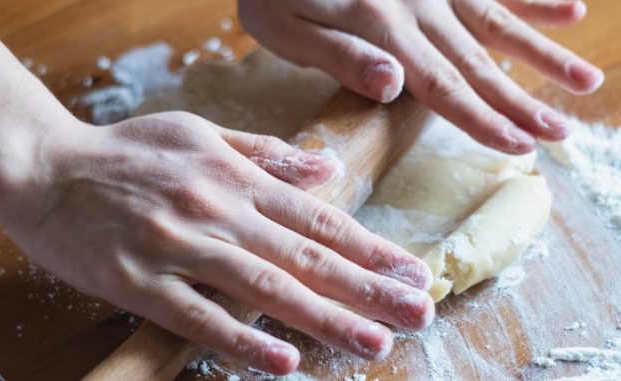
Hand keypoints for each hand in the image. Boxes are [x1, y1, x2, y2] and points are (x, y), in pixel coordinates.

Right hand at [0, 112, 433, 374]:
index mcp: (234, 176)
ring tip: (373, 341)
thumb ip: (266, 154)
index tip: (410, 270)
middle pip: (304, 255)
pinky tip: (284, 361)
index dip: (368, 246)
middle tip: (418, 311)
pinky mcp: (140, 283)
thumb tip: (326, 168)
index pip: (316, 218)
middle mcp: (217, 210)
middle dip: (367, 286)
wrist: (44, 165)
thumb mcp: (201, 133)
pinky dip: (243, 338)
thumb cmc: (126, 150)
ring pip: (263, 287)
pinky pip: (199, 317)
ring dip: (324, 317)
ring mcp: (180, 247)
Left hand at [238, 0, 603, 153]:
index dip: (480, 118)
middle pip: (478, 62)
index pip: (439, 86)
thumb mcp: (287, 30)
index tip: (518, 146)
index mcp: (382, 31)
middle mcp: (418, 7)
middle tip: (562, 134)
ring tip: (584, 82)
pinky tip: (571, 7)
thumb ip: (341, 57)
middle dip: (520, 101)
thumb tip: (395, 87)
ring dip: (542, 54)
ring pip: (498, 23)